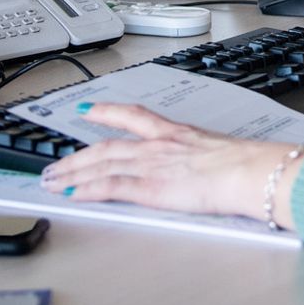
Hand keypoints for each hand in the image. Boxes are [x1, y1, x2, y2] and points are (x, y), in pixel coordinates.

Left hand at [38, 102, 303, 225]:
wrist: (252, 172)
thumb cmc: (247, 165)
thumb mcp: (222, 151)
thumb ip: (207, 157)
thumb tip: (214, 167)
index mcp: (176, 133)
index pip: (133, 117)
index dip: (106, 112)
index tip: (86, 110)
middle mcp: (158, 145)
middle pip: (106, 146)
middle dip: (76, 155)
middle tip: (53, 164)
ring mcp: (152, 164)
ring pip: (101, 163)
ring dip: (72, 172)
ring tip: (51, 181)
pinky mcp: (150, 186)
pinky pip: (109, 186)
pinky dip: (87, 189)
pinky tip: (71, 194)